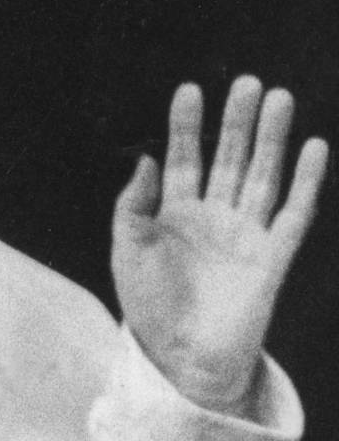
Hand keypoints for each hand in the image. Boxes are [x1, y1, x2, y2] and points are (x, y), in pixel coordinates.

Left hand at [112, 76, 327, 413]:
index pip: (183, 159)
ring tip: (279, 97)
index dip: (185, 126)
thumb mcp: (128, 251)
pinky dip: (305, 181)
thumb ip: (133, 205)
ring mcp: (245, 234)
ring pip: (262, 175)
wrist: (181, 358)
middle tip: (247, 82)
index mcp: (174, 214)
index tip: (189, 89)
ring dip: (271, 138)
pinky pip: (293, 212)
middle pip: (228, 158)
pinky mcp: (273, 256)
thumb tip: (146, 158)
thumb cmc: (149, 306)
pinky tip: (312, 148)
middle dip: (236, 121)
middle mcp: (213, 218)